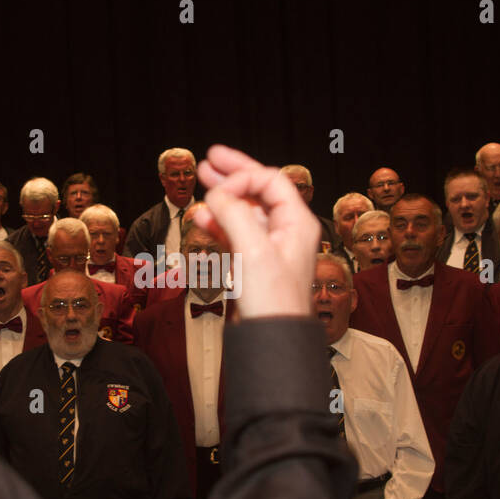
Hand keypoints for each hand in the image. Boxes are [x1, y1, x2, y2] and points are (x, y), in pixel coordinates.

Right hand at [192, 145, 320, 318]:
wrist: (273, 339)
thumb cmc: (274, 301)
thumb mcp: (253, 250)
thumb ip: (235, 215)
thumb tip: (217, 195)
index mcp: (297, 222)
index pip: (270, 181)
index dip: (242, 177)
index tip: (217, 185)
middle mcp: (287, 231)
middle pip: (259, 190)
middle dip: (233, 175)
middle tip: (209, 159)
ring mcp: (271, 247)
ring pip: (246, 211)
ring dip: (223, 198)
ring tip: (202, 184)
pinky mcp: (256, 264)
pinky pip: (237, 233)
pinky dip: (220, 223)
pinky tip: (202, 217)